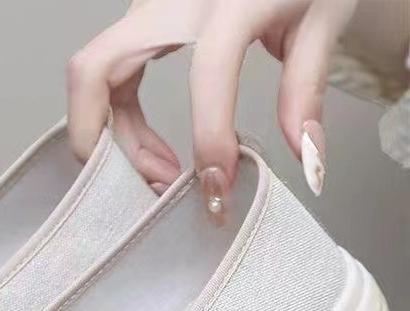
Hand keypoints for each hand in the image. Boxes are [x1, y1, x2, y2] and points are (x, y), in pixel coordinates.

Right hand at [67, 0, 358, 205]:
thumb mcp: (321, 21)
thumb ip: (306, 88)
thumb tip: (304, 158)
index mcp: (230, 0)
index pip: (208, 70)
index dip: (210, 136)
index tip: (219, 186)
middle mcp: (169, 2)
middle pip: (95, 72)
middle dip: (102, 140)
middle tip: (148, 185)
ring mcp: (145, 13)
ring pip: (94, 84)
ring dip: (114, 141)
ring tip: (162, 175)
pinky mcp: (140, 30)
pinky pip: (109, 84)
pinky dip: (121, 126)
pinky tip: (155, 152)